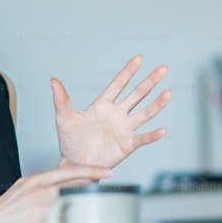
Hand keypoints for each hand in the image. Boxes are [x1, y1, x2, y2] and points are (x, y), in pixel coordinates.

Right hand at [0, 163, 111, 222]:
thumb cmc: (6, 210)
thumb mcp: (24, 186)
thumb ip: (44, 181)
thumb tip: (63, 170)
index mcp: (38, 180)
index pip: (70, 170)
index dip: (92, 171)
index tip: (107, 173)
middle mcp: (41, 191)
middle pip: (76, 189)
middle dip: (91, 195)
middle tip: (100, 199)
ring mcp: (41, 208)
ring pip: (72, 209)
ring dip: (82, 215)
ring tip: (85, 220)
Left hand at [53, 54, 170, 168]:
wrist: (75, 165)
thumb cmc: (69, 142)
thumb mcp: (64, 119)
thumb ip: (61, 100)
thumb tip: (52, 80)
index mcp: (102, 105)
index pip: (118, 84)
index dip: (129, 71)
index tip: (140, 57)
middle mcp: (116, 114)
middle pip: (137, 94)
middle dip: (150, 81)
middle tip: (163, 68)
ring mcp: (124, 129)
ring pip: (144, 113)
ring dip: (157, 104)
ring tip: (168, 93)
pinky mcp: (127, 145)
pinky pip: (143, 138)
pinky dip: (152, 135)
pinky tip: (162, 130)